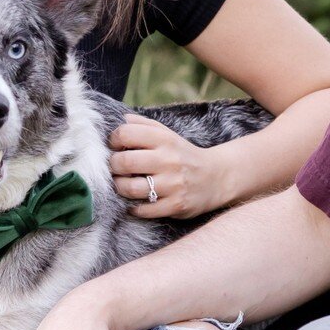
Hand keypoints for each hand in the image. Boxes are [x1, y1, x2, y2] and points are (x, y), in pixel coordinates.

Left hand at [108, 113, 233, 219]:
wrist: (216, 177)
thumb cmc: (183, 155)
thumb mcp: (168, 135)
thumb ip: (144, 125)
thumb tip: (122, 119)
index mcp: (165, 140)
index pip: (126, 134)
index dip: (114, 140)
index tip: (115, 146)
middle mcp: (169, 160)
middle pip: (125, 162)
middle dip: (113, 166)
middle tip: (115, 168)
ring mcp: (173, 184)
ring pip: (131, 188)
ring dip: (120, 187)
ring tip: (121, 184)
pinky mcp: (176, 205)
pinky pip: (144, 209)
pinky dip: (134, 207)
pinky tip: (134, 202)